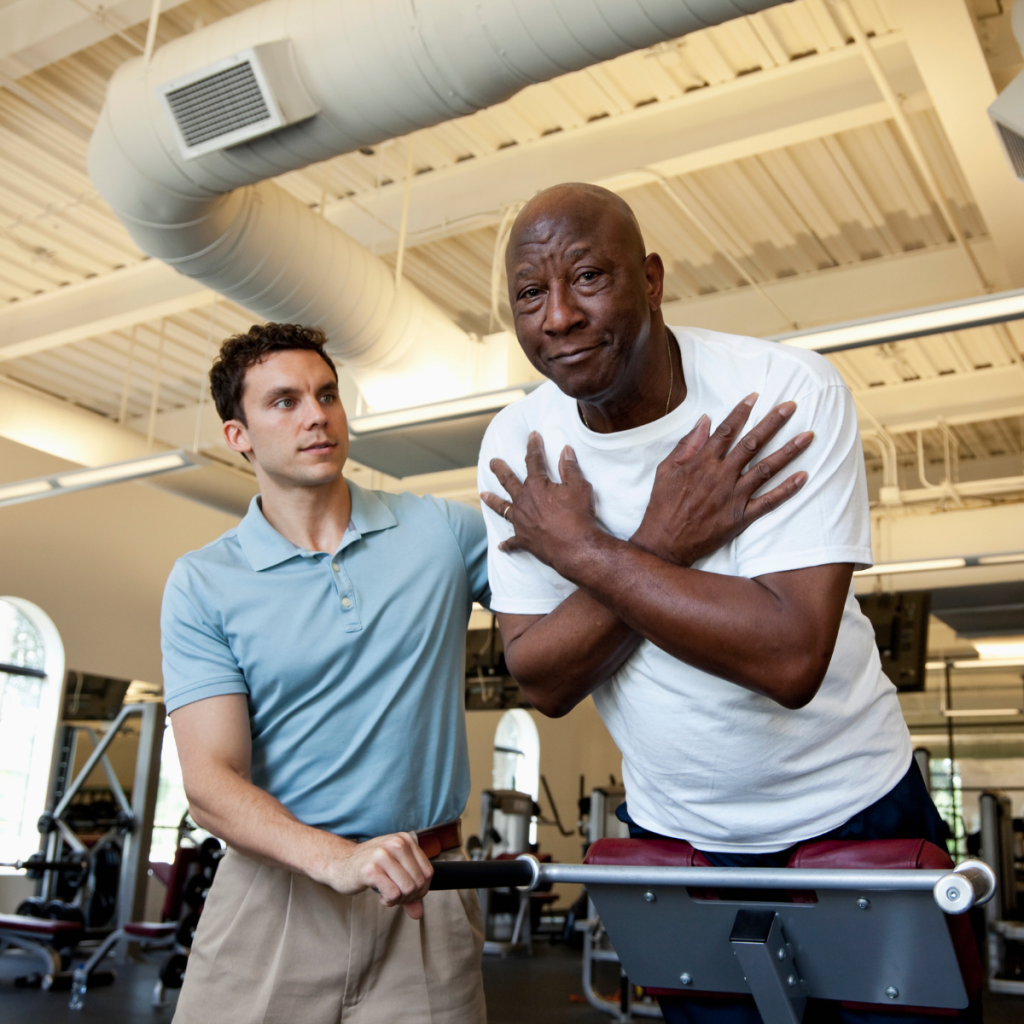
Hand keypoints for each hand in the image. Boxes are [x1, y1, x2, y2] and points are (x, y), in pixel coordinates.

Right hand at [322, 832, 433, 919]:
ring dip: (399, 900)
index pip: (428, 873)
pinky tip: (380, 896)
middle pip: (419, 883)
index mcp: (406, 840)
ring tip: (388, 895)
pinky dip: (389, 901)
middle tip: (395, 896)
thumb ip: (409, 892)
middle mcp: (396, 843)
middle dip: (409, 897)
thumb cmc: (369, 867)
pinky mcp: (370, 869)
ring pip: (408, 889)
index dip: (421, 890)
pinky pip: (393, 894)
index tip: (407, 893)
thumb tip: (418, 913)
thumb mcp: (394, 873)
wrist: (339, 863)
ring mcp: (383, 855)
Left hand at [481, 432, 598, 575]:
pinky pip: (512, 542)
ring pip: (501, 508)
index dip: (534, 446)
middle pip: (507, 481)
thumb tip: (566, 450)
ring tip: (483, 495)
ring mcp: (520, 521)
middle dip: (499, 469)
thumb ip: (570, 468)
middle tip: (493, 462)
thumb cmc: (579, 516)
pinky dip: (507, 544)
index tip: (532, 436)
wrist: (575, 548)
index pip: (533, 460)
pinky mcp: (523, 540)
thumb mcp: (579, 487)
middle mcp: (523, 502)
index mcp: (536, 486)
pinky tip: (500, 545)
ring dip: (492, 501)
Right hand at [631, 393, 811, 566]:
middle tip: (791, 406)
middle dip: (773, 423)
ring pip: (766, 469)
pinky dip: (787, 490)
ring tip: (808, 436)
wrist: (664, 543)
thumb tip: (705, 420)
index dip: (742, 411)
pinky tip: (803, 476)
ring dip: (788, 451)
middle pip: (752, 444)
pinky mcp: (740, 517)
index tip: (756, 396)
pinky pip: (769, 502)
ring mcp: (733, 497)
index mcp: (702, 462)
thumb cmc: (662, 505)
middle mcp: (721, 476)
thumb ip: (687, 444)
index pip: (727, 431)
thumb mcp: (665, 470)